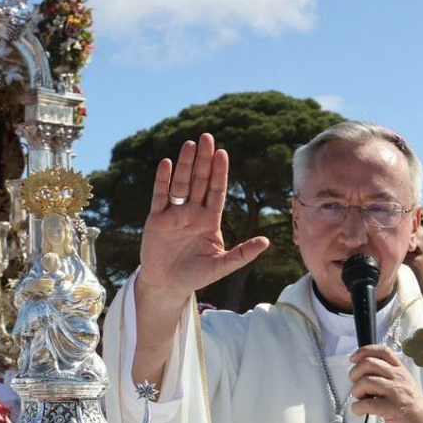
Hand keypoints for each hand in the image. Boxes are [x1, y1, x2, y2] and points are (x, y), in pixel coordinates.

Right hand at [136, 133, 268, 296]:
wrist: (167, 285)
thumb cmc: (194, 275)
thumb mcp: (221, 266)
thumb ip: (242, 254)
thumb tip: (266, 242)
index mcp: (209, 220)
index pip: (216, 191)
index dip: (219, 173)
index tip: (222, 154)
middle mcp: (192, 212)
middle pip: (199, 181)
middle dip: (204, 160)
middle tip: (208, 137)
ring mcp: (174, 214)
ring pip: (181, 184)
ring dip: (185, 164)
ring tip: (190, 144)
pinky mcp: (156, 219)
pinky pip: (160, 196)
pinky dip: (162, 180)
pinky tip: (166, 164)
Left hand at [349, 345, 422, 422]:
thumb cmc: (411, 406)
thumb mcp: (403, 384)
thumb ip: (387, 375)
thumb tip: (361, 372)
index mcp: (400, 370)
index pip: (382, 351)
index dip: (364, 351)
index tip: (353, 359)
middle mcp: (398, 377)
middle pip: (368, 363)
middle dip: (355, 373)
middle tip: (357, 385)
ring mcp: (396, 392)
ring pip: (365, 381)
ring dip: (356, 391)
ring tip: (361, 399)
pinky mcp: (392, 408)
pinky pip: (366, 404)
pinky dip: (357, 408)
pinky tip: (360, 411)